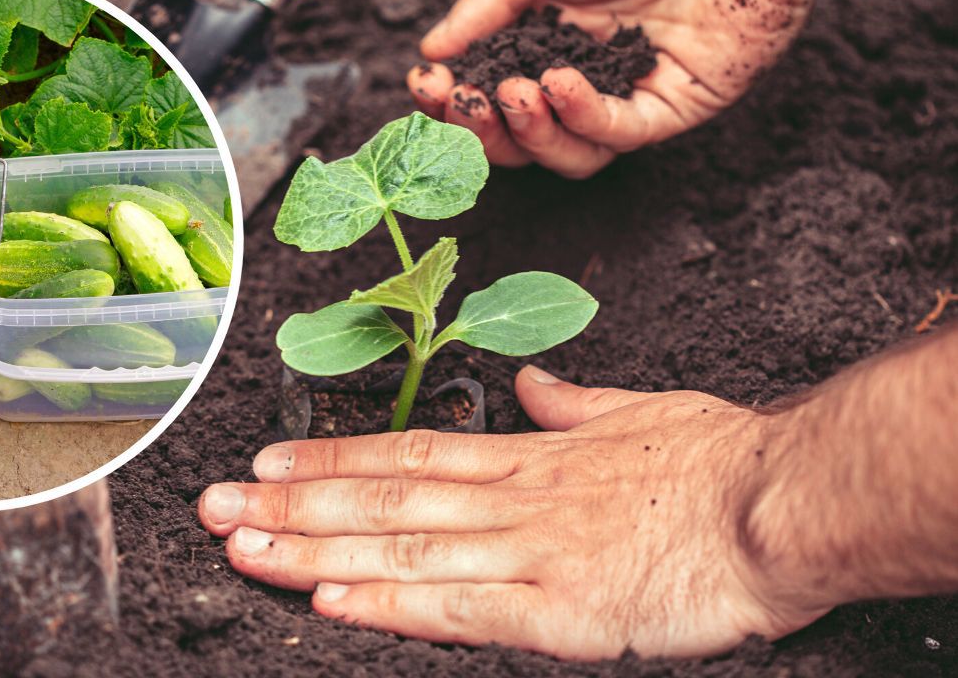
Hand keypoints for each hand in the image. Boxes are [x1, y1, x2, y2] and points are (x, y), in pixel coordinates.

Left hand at [198, 366, 827, 659]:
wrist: (783, 502)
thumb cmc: (719, 461)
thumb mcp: (641, 411)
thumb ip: (575, 403)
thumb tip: (532, 386)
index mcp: (531, 457)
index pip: (407, 455)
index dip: (328, 459)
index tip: (265, 460)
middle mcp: (513, 500)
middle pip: (382, 501)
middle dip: (290, 504)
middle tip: (214, 505)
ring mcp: (530, 553)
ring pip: (402, 550)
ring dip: (314, 549)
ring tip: (242, 547)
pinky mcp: (559, 610)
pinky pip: (459, 608)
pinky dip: (390, 605)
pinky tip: (331, 600)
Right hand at [407, 0, 830, 176]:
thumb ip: (490, 0)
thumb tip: (435, 48)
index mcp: (547, 34)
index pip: (488, 86)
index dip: (453, 95)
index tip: (425, 83)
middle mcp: (583, 71)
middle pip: (520, 135)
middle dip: (482, 127)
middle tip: (463, 101)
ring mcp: (627, 92)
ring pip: (566, 152)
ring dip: (530, 134)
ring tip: (512, 94)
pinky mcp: (673, 104)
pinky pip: (620, 134)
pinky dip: (583, 119)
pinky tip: (559, 85)